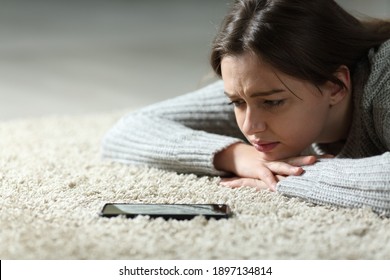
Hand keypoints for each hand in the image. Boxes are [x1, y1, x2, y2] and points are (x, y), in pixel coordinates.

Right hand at [214, 143, 331, 190]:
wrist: (237, 156)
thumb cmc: (259, 162)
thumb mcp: (275, 164)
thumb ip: (287, 168)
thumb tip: (305, 173)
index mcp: (283, 158)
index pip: (301, 157)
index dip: (316, 157)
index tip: (332, 158)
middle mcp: (277, 159)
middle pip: (293, 158)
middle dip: (305, 159)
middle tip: (317, 159)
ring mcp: (267, 163)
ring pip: (280, 166)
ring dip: (289, 168)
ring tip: (300, 171)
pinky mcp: (256, 169)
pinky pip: (265, 176)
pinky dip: (270, 182)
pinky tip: (276, 188)